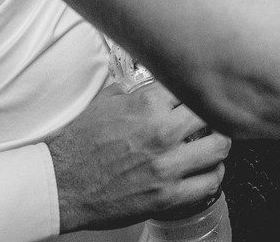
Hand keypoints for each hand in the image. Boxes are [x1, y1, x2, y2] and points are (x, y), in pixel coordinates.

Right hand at [47, 81, 230, 231]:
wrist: (60, 184)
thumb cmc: (78, 144)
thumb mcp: (105, 102)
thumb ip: (136, 91)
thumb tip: (153, 83)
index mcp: (147, 105)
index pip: (191, 86)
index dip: (195, 89)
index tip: (197, 93)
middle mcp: (162, 133)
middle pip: (212, 114)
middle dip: (212, 114)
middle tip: (210, 118)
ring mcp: (166, 166)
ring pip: (220, 147)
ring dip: (219, 142)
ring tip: (213, 142)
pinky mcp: (167, 196)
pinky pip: (209, 184)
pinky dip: (214, 175)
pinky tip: (208, 170)